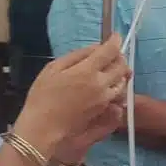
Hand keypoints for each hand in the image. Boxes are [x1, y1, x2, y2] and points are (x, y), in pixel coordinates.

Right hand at [19, 38, 130, 156]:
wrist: (43, 129)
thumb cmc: (42, 97)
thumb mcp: (53, 69)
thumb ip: (77, 56)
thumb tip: (95, 48)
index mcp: (87, 71)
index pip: (111, 51)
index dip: (115, 40)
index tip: (115, 36)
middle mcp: (102, 84)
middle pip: (122, 66)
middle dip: (119, 57)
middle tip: (111, 54)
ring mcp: (105, 100)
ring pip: (123, 82)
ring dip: (120, 73)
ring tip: (110, 70)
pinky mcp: (105, 111)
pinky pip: (118, 96)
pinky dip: (117, 88)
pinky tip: (107, 87)